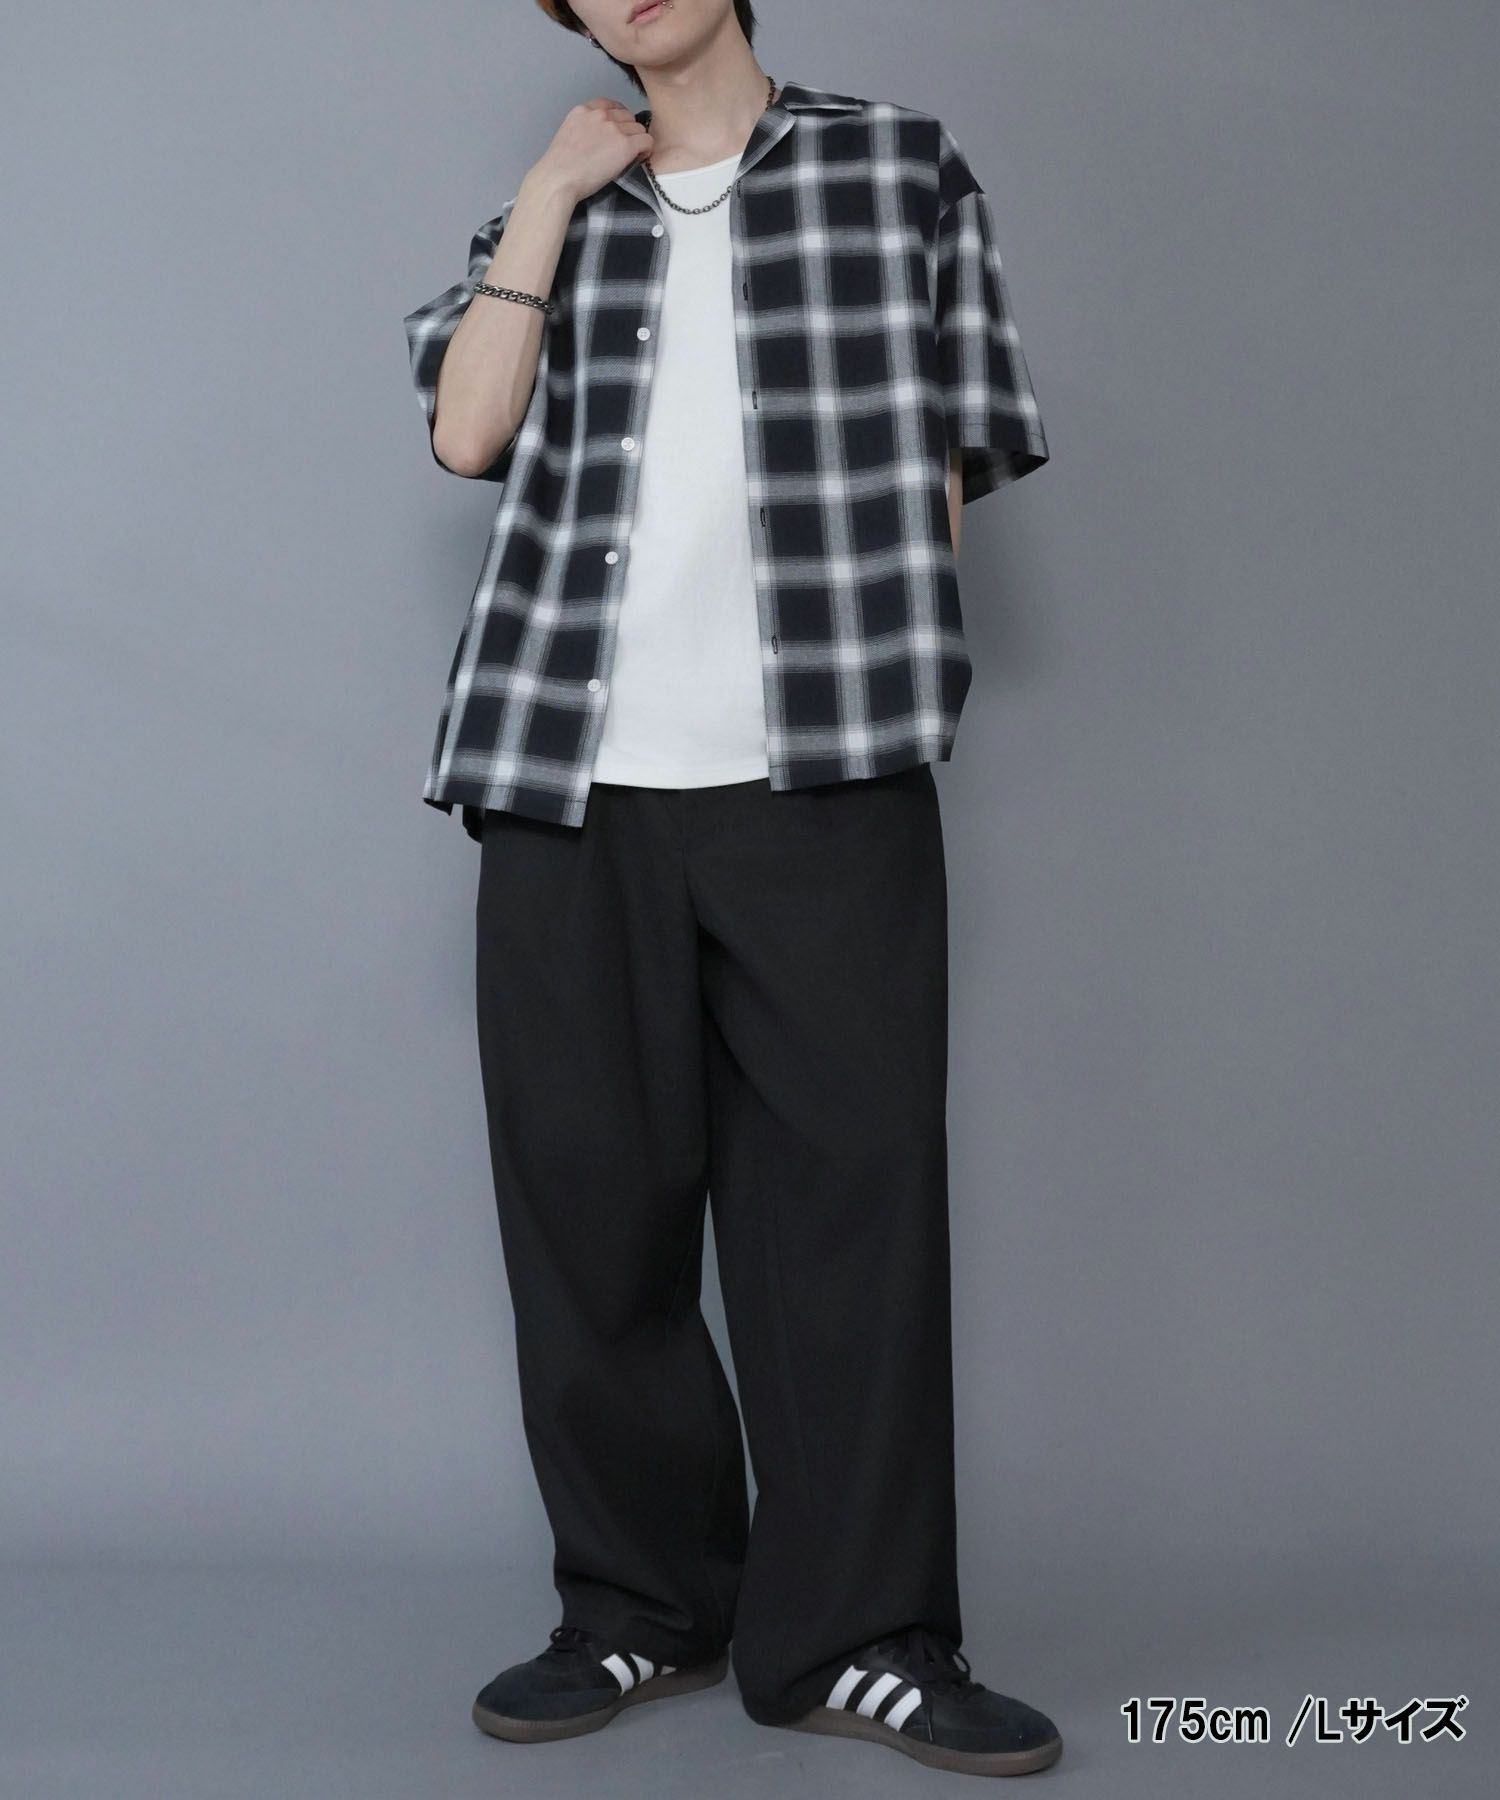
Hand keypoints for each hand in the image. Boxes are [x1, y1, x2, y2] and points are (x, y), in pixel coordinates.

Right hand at [528, 98, 654, 206]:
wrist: (559, 179)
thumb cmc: (559, 167)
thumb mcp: (568, 134)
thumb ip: (584, 128)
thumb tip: (598, 137)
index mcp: (584, 110)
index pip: (611, 105)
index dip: (617, 120)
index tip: (616, 134)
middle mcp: (600, 114)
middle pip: (627, 116)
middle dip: (628, 131)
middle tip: (622, 149)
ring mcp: (613, 128)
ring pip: (639, 128)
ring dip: (637, 141)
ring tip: (629, 156)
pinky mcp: (625, 145)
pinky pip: (647, 141)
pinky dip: (646, 150)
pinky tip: (638, 159)